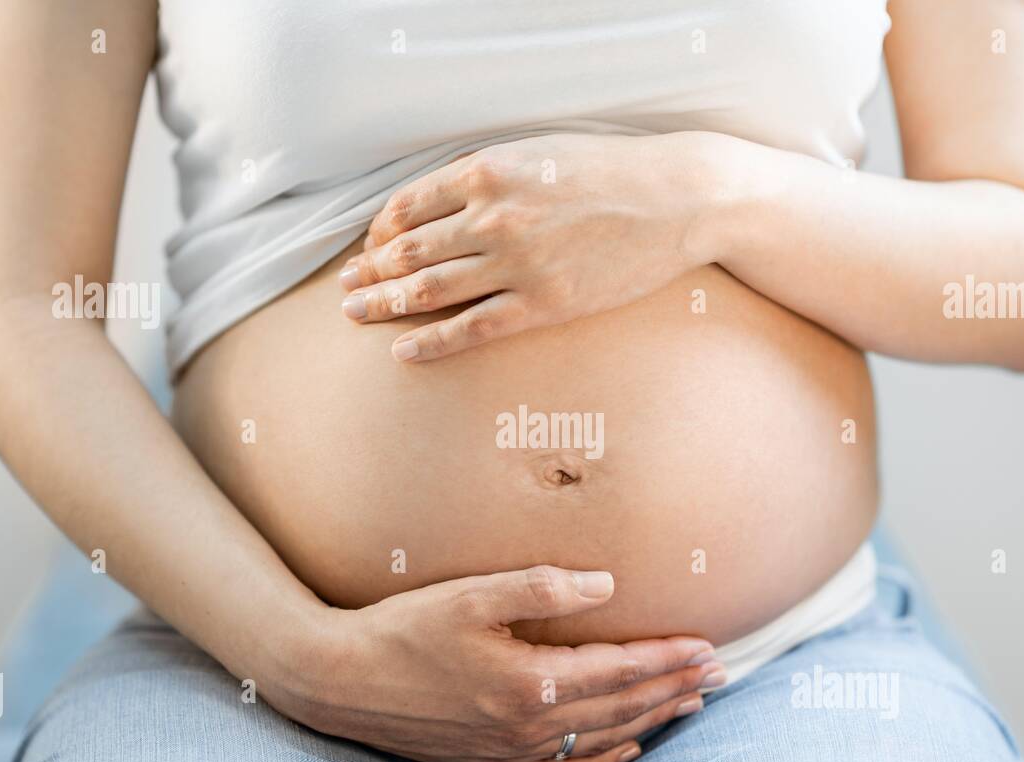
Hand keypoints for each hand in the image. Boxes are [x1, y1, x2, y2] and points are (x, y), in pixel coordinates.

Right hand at [264, 565, 724, 761]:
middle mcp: (529, 723)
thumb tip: (607, 585)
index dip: (667, 656)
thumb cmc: (403, 629)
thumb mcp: (472, 594)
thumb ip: (544, 587)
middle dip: (674, 688)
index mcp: (531, 679)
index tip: (708, 645)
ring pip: (602, 738)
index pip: (620, 668)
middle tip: (721, 674)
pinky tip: (627, 752)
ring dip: (652, 719)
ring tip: (690, 704)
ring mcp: (511, 750)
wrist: (339, 682)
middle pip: (622, 706)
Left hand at [339, 132, 717, 360]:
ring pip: (429, 289)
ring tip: (355, 313)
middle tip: (346, 287)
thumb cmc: (612, 170)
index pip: (408, 206)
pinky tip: (404, 350)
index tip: (369, 247)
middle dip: (369, 270)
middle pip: (408, 250)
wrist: (678, 198)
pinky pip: (471, 328)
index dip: (379, 231)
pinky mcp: (542, 304)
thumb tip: (444, 199)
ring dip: (384, 303)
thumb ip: (489, 172)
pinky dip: (430, 342)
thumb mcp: (540, 150)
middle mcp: (492, 216)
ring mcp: (516, 263)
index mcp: (487, 171)